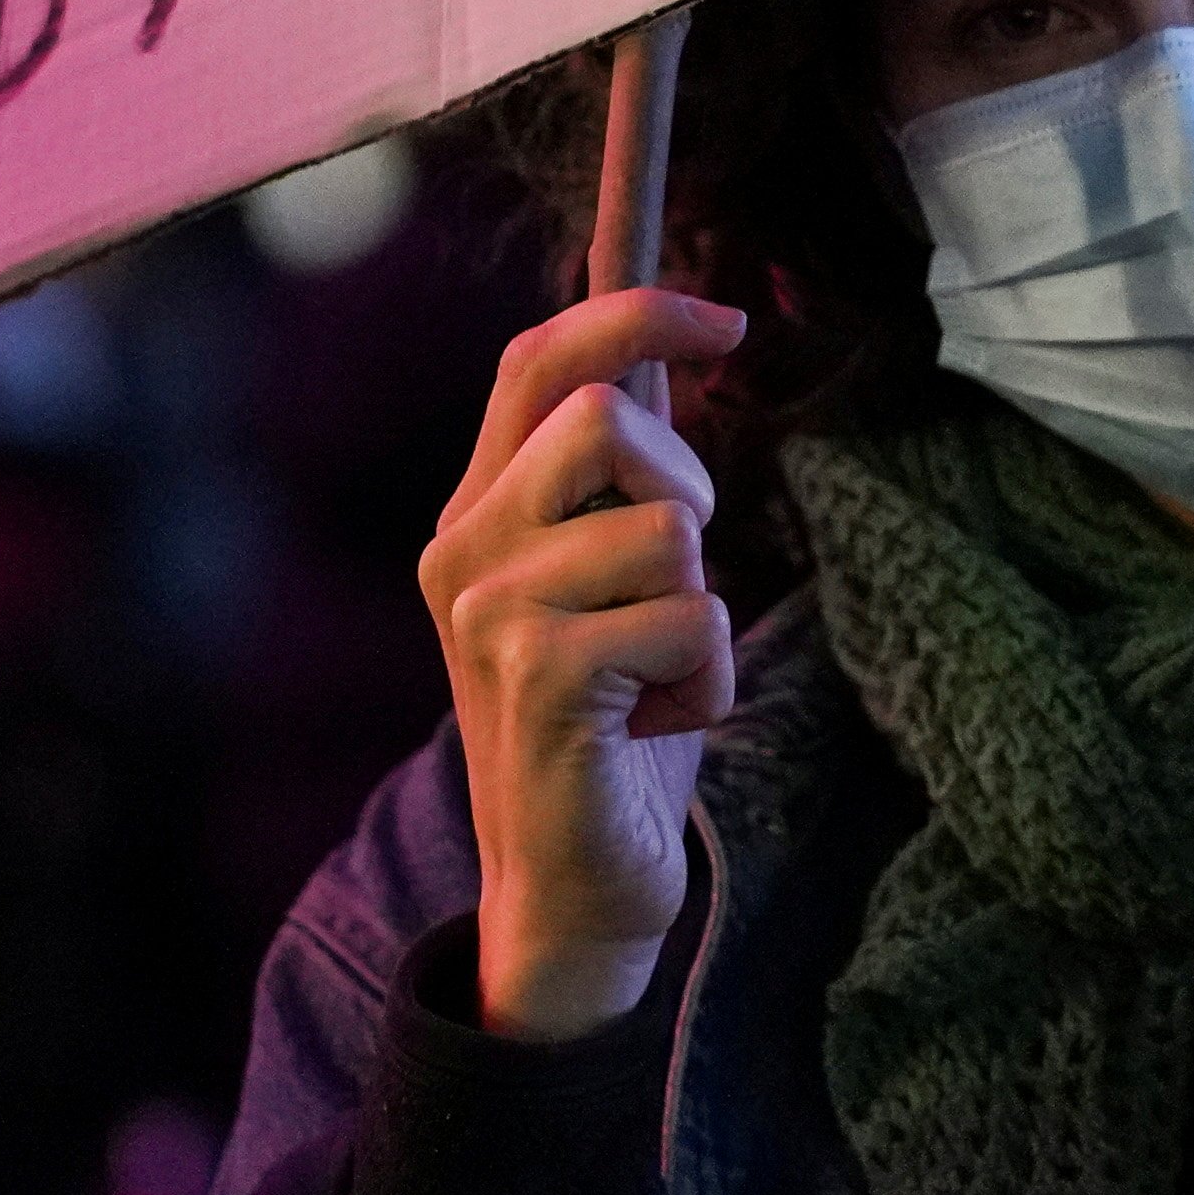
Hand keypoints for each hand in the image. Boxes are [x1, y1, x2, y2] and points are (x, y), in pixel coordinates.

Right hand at [422, 291, 748, 1038]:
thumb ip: (624, 480)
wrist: (572, 885)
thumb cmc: (615, 727)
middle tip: (676, 584)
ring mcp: (490, 613)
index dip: (633, 310)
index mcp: (478, 513)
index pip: (537, 359)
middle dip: (685, 489)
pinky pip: (689, 615)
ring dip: (704, 609)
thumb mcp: (612, 583)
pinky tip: (662, 722)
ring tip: (659, 677)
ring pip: (667, 528)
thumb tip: (674, 345)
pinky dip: (709, 675)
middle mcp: (464, 549)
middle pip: (606, 418)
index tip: (729, 315)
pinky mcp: (539, 677)